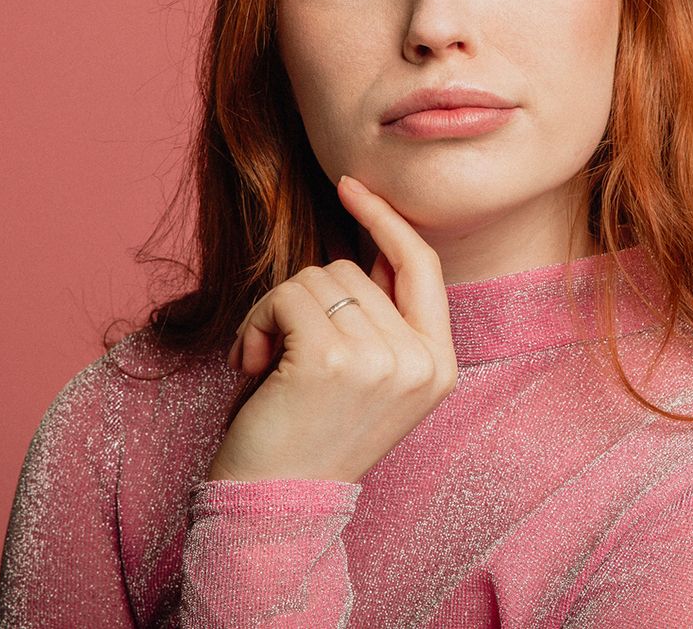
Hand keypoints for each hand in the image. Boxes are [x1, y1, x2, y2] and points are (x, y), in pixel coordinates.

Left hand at [204, 174, 457, 484]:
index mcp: (439, 366)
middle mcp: (420, 361)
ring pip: (316, 278)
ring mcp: (381, 359)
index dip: (386, 220)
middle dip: (304, 302)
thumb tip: (372, 237)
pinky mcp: (333, 358)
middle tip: (282, 358)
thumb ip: (381, 317)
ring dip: (275, 313)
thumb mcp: (369, 378)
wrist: (275, 506)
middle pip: (352, 270)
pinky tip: (253, 366)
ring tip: (268, 367)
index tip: (351, 186)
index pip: (422, 265)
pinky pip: (286, 295)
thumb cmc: (308, 436)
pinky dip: (256, 322)